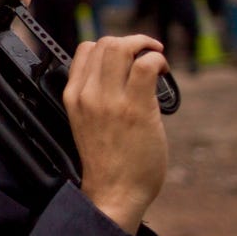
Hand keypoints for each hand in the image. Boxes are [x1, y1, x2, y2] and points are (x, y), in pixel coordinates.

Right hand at [62, 35, 168, 233]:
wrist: (114, 192)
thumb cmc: (106, 162)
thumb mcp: (86, 122)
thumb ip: (96, 96)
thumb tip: (122, 73)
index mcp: (73, 96)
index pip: (85, 49)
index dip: (110, 47)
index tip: (127, 58)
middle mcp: (88, 94)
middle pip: (105, 43)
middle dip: (131, 42)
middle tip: (146, 54)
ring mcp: (110, 101)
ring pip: (122, 47)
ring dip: (145, 46)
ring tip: (157, 61)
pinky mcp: (136, 109)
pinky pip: (146, 66)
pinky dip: (158, 60)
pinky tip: (163, 72)